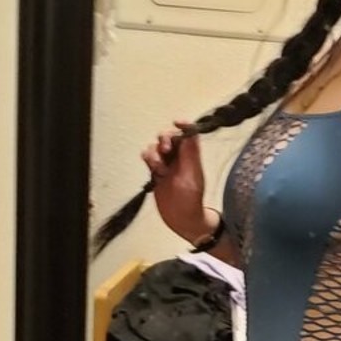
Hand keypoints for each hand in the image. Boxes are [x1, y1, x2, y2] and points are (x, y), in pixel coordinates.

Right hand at [141, 123, 211, 241]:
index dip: (183, 125)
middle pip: (169, 136)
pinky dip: (147, 158)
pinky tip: (153, 170)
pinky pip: (148, 157)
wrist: (180, 218)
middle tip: (165, 151)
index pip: (188, 133)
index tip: (176, 122)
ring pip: (156, 147)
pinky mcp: (155, 171)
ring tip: (160, 170)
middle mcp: (179, 157)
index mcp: (191, 155)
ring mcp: (166, 164)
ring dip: (155, 154)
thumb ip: (190, 153)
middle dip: (164, 140)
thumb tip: (190, 131)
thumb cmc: (191, 199)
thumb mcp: (192, 175)